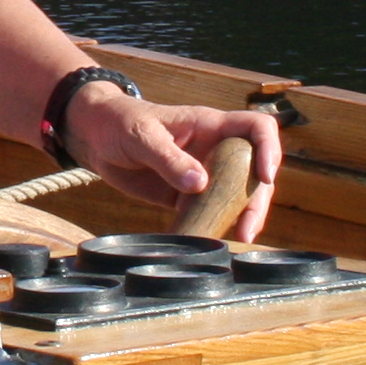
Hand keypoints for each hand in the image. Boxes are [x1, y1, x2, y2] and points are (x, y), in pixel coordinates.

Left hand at [64, 89, 282, 241]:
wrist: (95, 137)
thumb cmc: (121, 122)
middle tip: (247, 228)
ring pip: (234, 196)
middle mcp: (214, 150)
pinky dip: (210, 227)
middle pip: (253, 172)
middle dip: (257, 199)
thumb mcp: (142, 136)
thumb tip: (200, 185)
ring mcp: (202, 174)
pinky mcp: (185, 196)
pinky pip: (207, 212)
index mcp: (210, 126)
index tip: (265, 176)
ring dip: (239, 217)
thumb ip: (169, 159)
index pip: (258, 128)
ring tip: (236, 239)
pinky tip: (207, 242)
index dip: (270, 149)